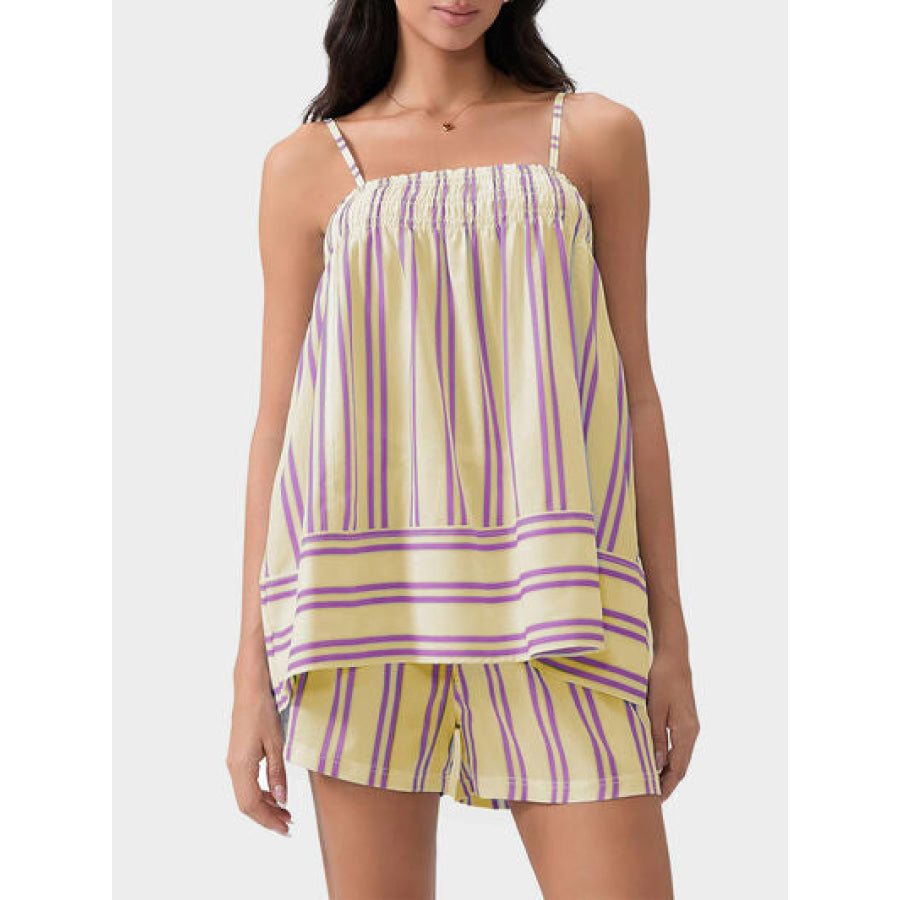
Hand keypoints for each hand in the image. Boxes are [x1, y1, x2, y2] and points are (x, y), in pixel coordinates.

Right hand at [226, 674, 291, 834]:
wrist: (249, 689)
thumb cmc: (263, 711)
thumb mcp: (276, 743)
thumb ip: (278, 773)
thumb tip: (282, 800)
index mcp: (241, 766)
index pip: (252, 805)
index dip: (268, 820)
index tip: (285, 828)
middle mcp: (233, 767)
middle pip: (247, 804)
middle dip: (267, 817)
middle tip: (288, 823)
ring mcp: (234, 762)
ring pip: (246, 794)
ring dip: (265, 806)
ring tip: (285, 811)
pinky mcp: (238, 756)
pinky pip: (247, 783)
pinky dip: (260, 793)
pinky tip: (275, 793)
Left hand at [647, 647, 699, 800]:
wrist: (673, 657)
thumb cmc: (662, 680)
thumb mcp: (655, 709)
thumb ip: (656, 737)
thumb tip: (657, 765)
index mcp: (686, 732)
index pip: (678, 769)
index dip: (667, 786)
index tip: (655, 801)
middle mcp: (691, 732)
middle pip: (681, 766)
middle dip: (667, 783)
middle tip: (650, 799)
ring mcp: (689, 726)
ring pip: (680, 757)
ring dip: (668, 772)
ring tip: (651, 785)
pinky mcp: (684, 720)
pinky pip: (678, 746)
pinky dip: (669, 758)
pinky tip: (656, 761)